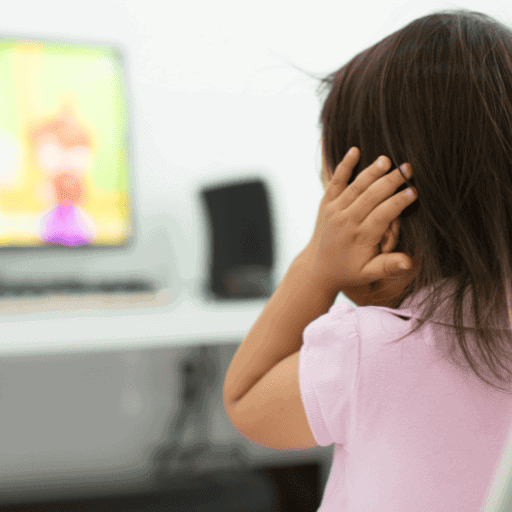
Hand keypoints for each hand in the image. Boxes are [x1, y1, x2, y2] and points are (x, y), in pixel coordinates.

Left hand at [299, 147, 416, 295]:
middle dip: (390, 182)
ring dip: (371, 172)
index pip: (383, 215)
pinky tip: (354, 150)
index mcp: (361, 237)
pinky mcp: (326, 204)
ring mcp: (334, 210)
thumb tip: (409, 262)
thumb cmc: (349, 270)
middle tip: (408, 168)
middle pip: (371, 196)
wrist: (318, 268)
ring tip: (386, 159)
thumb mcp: (369, 273)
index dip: (398, 203)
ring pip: (355, 187)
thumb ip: (389, 266)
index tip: (413, 192)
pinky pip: (335, 182)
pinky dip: (343, 166)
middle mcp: (346, 221)